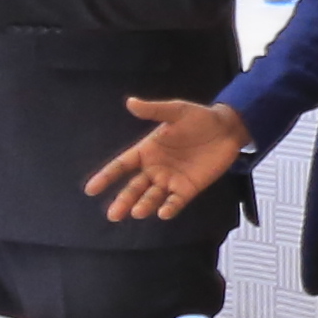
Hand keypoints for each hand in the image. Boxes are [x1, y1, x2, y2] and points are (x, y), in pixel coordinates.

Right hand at [87, 94, 248, 224]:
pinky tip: (163, 213)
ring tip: (137, 212)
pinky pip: (175, 201)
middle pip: (134, 188)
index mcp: (147, 150)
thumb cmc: (199, 118)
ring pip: (152, 197)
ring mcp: (171, 180)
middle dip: (123, 200)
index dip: (106, 177)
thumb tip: (131, 102)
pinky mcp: (188, 188)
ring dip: (144, 205)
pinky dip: (169, 208)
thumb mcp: (176, 111)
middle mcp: (155, 168)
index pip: (121, 165)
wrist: (227, 129)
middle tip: (113, 215)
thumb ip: (154, 111)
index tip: (91, 189)